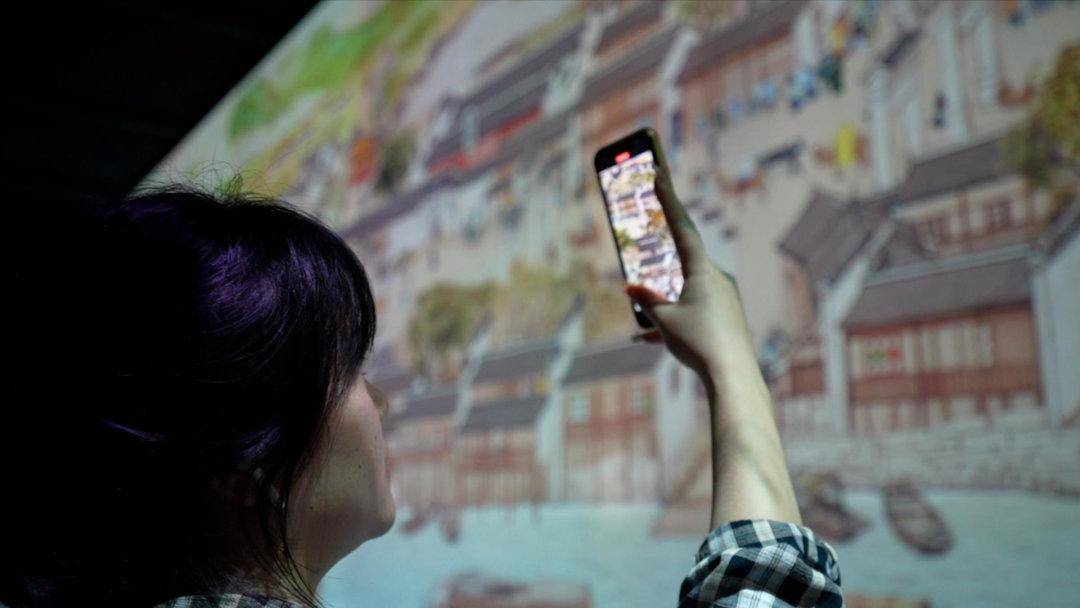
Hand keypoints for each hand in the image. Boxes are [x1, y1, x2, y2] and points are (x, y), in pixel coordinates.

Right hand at [624, 166, 757, 385]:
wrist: (733, 376)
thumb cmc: (699, 343)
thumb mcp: (665, 321)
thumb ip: (648, 302)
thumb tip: (632, 287)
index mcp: (702, 270)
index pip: (681, 227)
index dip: (668, 200)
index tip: (659, 174)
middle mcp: (717, 278)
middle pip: (682, 265)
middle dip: (661, 275)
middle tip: (652, 260)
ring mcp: (724, 298)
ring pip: (685, 293)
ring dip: (665, 307)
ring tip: (646, 331)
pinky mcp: (726, 317)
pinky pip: (694, 312)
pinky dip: (675, 321)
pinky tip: (651, 341)